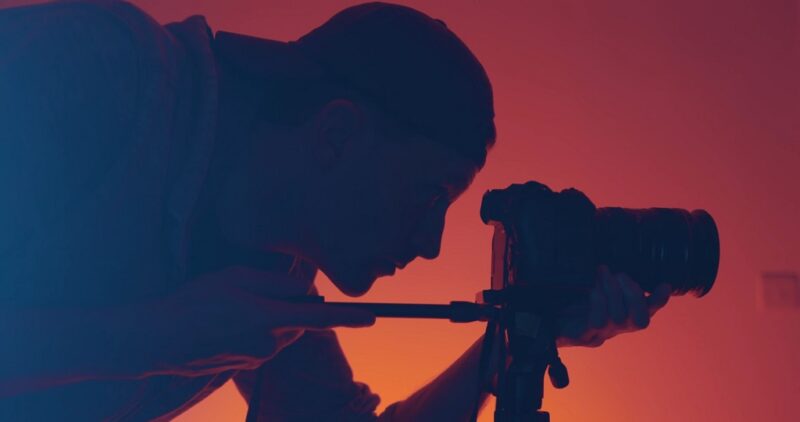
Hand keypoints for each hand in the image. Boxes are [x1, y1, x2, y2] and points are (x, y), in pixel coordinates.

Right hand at [141, 266, 374, 375]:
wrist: (158, 340)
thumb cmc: (195, 302)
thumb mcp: (236, 277)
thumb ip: (277, 283)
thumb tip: (307, 291)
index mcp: (268, 317)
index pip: (320, 318)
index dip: (349, 317)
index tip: (373, 318)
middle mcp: (269, 342)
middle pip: (298, 320)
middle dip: (288, 306)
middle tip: (252, 293)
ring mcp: (259, 357)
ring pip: (281, 332)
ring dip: (269, 318)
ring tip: (231, 310)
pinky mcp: (249, 365)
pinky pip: (265, 343)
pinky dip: (255, 332)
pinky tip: (227, 326)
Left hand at [556, 265, 669, 347]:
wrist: (543, 317)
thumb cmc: (572, 298)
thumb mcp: (594, 285)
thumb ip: (611, 278)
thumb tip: (620, 261)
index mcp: (621, 316)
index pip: (648, 313)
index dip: (658, 302)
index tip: (664, 285)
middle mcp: (615, 330)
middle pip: (639, 321)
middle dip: (634, 295)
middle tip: (620, 275)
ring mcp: (600, 335)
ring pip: (618, 318)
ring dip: (613, 293)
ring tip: (603, 275)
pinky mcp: (582, 336)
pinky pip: (597, 323)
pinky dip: (599, 303)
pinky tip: (593, 290)